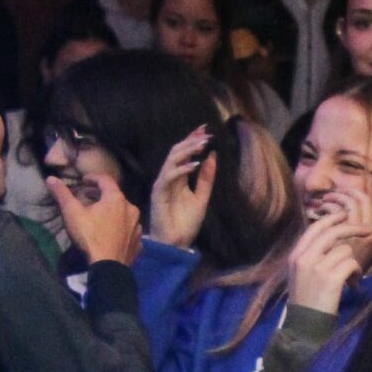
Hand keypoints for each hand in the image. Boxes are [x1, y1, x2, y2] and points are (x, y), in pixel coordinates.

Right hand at [49, 171, 142, 268]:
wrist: (108, 267)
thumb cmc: (90, 236)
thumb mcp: (72, 213)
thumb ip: (62, 194)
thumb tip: (51, 178)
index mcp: (117, 199)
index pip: (106, 180)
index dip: (93, 178)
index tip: (83, 181)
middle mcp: (132, 210)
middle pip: (115, 196)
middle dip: (101, 195)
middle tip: (88, 196)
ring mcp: (137, 227)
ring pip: (124, 213)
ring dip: (112, 211)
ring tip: (99, 215)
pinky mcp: (138, 243)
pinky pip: (128, 229)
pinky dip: (119, 227)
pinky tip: (111, 232)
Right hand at [148, 125, 217, 250]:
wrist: (176, 242)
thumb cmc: (186, 222)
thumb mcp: (202, 197)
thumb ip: (206, 178)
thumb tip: (212, 156)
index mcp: (179, 177)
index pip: (185, 153)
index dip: (193, 140)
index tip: (206, 129)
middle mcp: (169, 177)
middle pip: (177, 152)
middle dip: (191, 141)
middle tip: (206, 133)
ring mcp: (163, 183)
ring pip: (172, 160)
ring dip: (187, 151)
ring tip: (202, 144)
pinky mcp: (159, 192)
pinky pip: (169, 176)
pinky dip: (182, 169)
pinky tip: (195, 165)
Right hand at [288, 204, 365, 316]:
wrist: (305, 325)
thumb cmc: (308, 301)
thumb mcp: (302, 275)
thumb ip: (312, 256)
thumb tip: (333, 238)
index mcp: (296, 256)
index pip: (315, 228)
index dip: (332, 219)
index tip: (345, 215)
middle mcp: (304, 258)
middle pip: (332, 232)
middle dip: (353, 228)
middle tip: (369, 230)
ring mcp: (316, 268)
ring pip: (345, 250)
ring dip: (354, 263)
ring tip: (351, 277)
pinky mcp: (330, 279)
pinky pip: (351, 264)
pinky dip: (357, 273)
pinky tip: (352, 284)